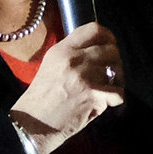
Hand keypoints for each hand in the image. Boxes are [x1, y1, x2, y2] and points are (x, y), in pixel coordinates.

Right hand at [10, 21, 124, 153]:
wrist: (34, 124)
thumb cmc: (41, 99)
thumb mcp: (51, 66)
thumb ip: (72, 55)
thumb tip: (96, 49)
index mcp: (62, 50)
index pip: (94, 29)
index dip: (107, 36)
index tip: (109, 45)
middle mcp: (74, 59)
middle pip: (110, 49)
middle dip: (114, 61)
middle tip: (109, 73)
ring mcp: (85, 77)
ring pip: (117, 70)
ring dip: (116, 81)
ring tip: (105, 89)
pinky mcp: (94, 95)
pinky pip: (118, 93)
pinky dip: (114, 100)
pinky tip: (103, 103)